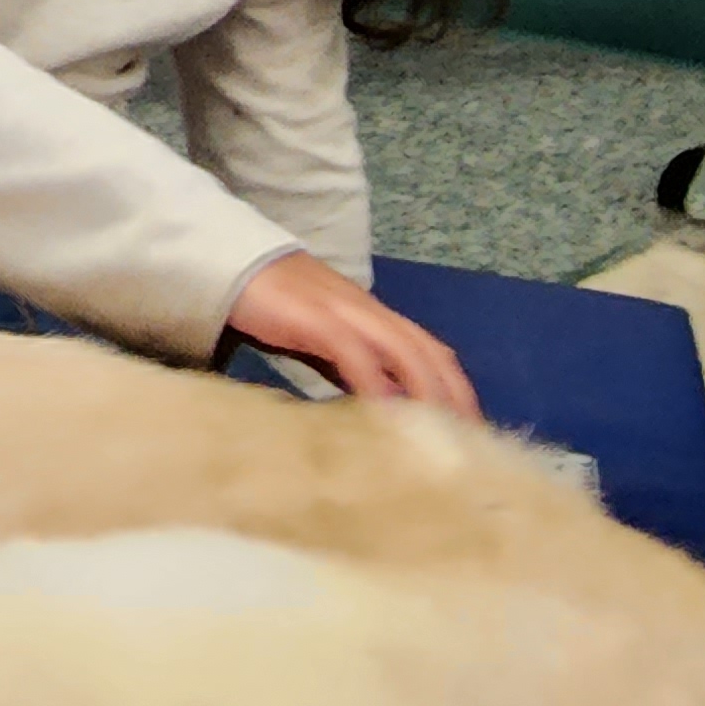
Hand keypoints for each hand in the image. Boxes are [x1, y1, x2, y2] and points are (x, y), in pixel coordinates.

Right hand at [223, 253, 480, 416]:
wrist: (235, 265)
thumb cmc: (277, 306)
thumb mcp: (323, 338)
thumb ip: (350, 363)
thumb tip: (373, 406)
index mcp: (377, 318)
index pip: (431, 350)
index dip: (455, 387)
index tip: (469, 427)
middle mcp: (372, 313)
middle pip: (429, 352)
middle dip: (453, 395)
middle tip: (468, 441)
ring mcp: (347, 313)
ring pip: (404, 351)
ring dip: (426, 392)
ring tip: (437, 433)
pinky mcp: (317, 320)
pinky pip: (355, 352)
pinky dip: (374, 381)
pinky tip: (383, 411)